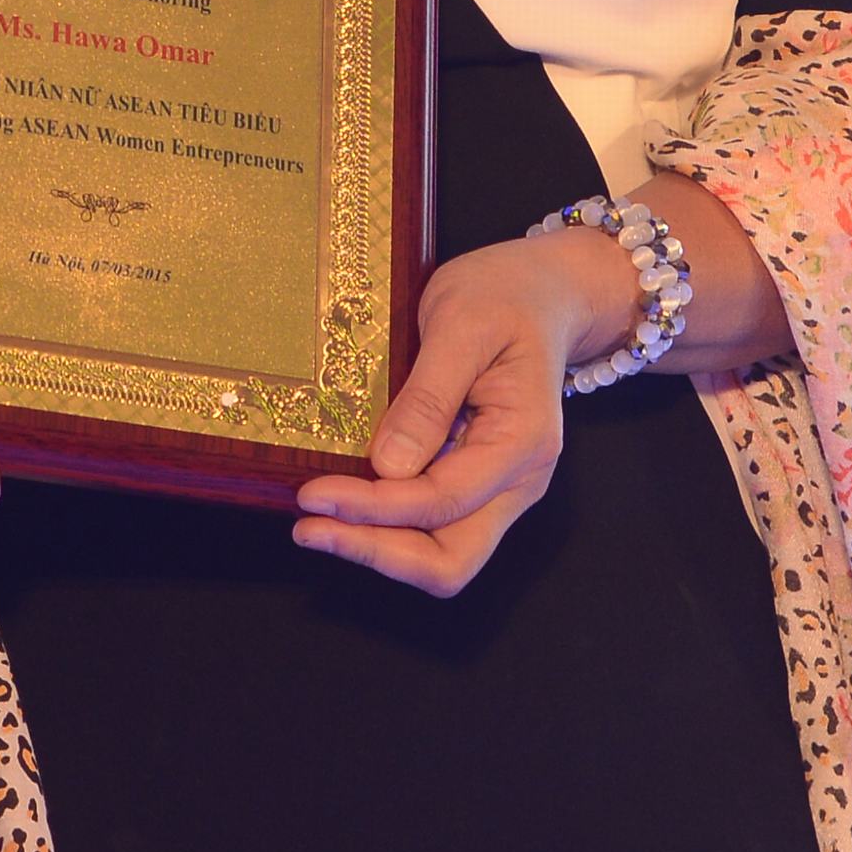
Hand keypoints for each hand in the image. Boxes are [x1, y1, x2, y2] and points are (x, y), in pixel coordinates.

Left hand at [290, 230, 620, 596]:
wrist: (541, 292)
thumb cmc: (505, 296)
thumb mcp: (462, 324)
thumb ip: (428, 396)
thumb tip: (387, 467)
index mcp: (522, 441)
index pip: (443, 500)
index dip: (374, 508)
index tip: (314, 495)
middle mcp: (519, 480)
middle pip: (452, 559)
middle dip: (378, 552)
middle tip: (311, 528)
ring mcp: (501, 488)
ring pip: (443, 556)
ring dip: (379, 548)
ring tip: (317, 524)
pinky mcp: (477, 484)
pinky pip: (434, 529)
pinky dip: (388, 528)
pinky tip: (345, 506)